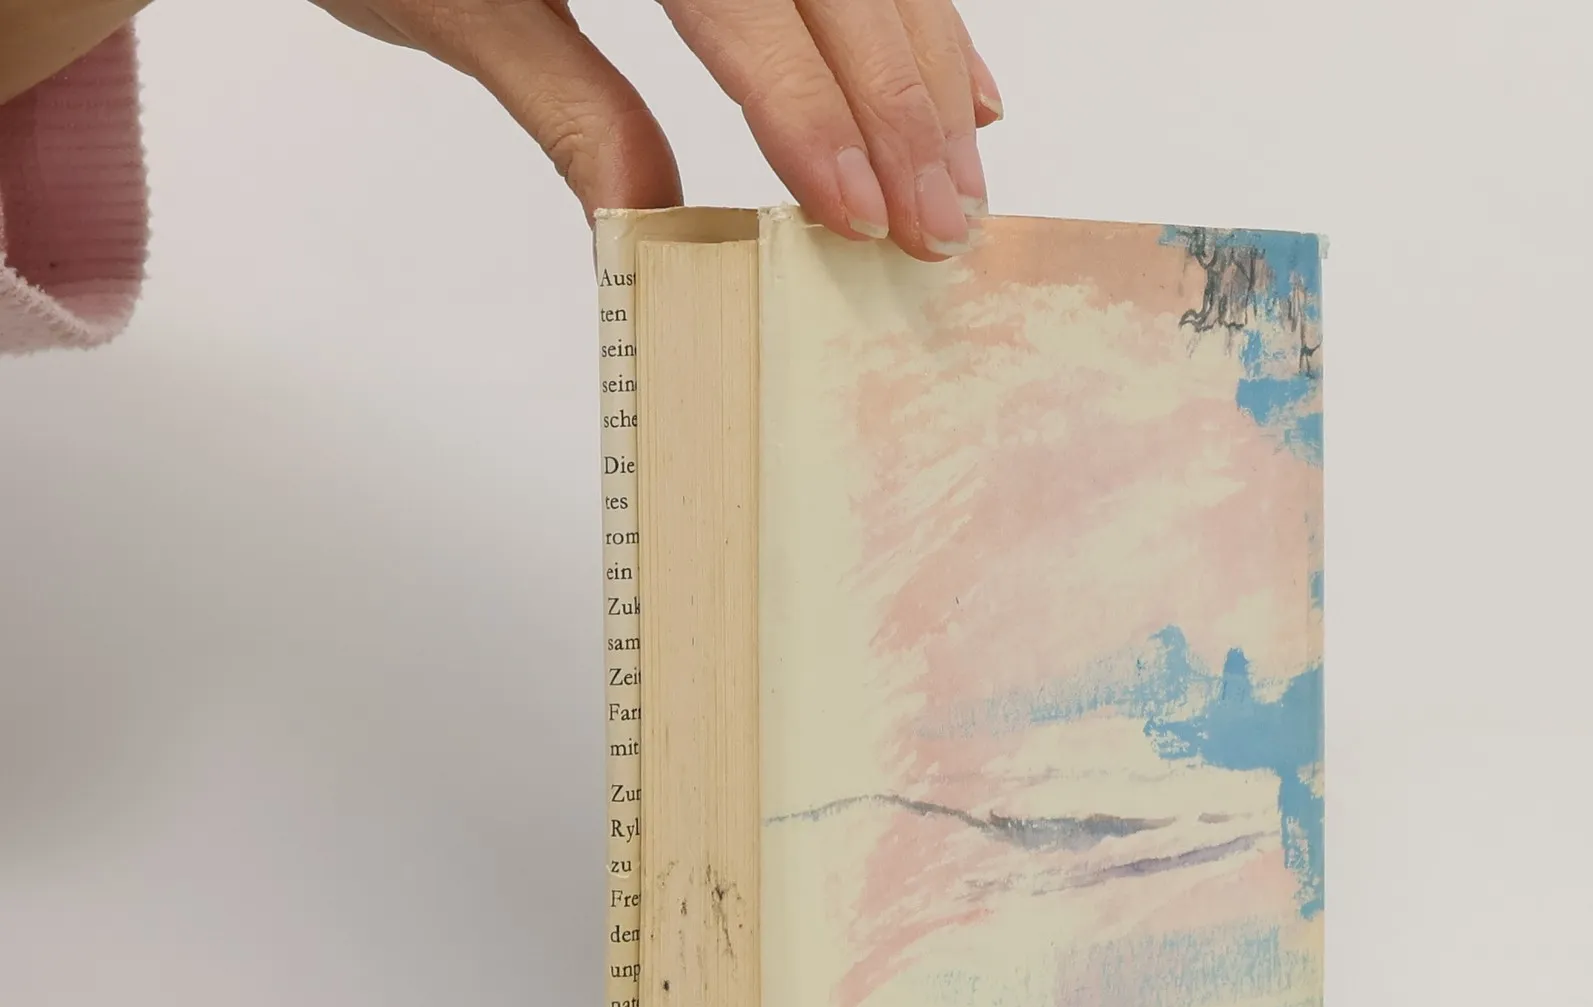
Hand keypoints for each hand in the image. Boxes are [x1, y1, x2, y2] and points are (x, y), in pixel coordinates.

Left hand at [311, 0, 1000, 260]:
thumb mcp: (456, 8)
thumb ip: (570, 107)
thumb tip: (650, 223)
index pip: (747, 6)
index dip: (814, 115)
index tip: (862, 216)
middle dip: (900, 106)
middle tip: (940, 225)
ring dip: (928, 69)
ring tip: (963, 176)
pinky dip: (916, 14)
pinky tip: (960, 79)